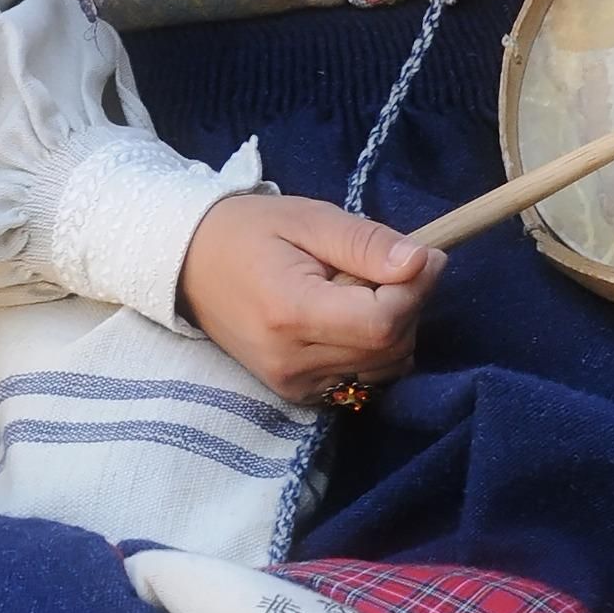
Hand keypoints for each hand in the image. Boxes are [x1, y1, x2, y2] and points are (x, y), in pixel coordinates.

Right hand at [179, 195, 446, 403]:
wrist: (189, 264)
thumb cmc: (249, 232)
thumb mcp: (309, 218)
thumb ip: (366, 243)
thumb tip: (421, 263)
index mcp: (291, 313)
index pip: (383, 322)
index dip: (416, 289)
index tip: (424, 255)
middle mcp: (292, 361)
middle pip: (391, 347)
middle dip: (410, 304)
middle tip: (394, 264)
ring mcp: (293, 384)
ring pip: (385, 367)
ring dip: (396, 327)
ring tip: (364, 289)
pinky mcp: (297, 393)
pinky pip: (366, 380)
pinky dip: (376, 349)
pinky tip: (352, 317)